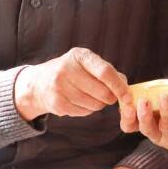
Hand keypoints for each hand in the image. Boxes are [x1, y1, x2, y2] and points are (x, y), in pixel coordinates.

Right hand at [14, 47, 130, 119]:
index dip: (119, 86)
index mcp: (79, 56)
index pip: (105, 72)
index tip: (128, 96)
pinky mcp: (57, 103)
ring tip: (89, 96)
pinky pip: (84, 112)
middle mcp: (67, 69)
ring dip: (98, 104)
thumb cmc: (71, 71)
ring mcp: (60, 87)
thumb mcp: (86, 63)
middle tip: (108, 96)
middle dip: (111, 97)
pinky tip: (78, 101)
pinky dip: (87, 109)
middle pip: (102, 92)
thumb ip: (107, 71)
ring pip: (95, 105)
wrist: (39, 83)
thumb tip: (125, 86)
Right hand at [120, 91, 167, 150]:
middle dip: (144, 115)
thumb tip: (154, 80)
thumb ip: (155, 88)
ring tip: (165, 98)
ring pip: (163, 128)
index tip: (128, 105)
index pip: (129, 124)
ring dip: (164, 112)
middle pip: (144, 128)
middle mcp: (154, 132)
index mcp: (145, 120)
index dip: (126, 117)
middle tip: (144, 101)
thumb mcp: (166, 91)